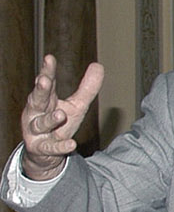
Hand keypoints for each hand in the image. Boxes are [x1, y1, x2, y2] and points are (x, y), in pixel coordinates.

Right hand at [18, 56, 103, 180]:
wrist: (46, 153)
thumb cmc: (60, 125)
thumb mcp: (76, 106)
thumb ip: (87, 88)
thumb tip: (98, 64)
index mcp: (46, 100)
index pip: (46, 84)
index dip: (47, 71)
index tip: (49, 59)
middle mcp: (37, 114)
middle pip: (37, 100)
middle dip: (39, 90)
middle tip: (43, 79)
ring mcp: (37, 131)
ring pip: (41, 124)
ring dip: (50, 119)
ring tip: (60, 114)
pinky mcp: (41, 148)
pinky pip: (50, 147)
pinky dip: (60, 146)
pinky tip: (71, 144)